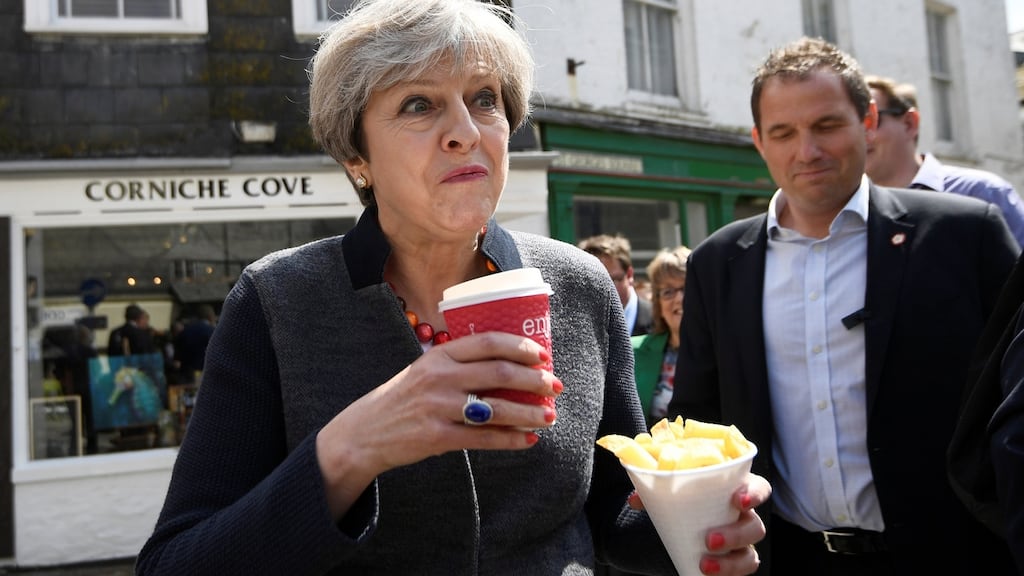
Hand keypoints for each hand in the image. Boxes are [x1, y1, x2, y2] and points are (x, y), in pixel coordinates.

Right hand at [316, 331, 561, 517]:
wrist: (366, 432)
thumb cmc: (404, 398)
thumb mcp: (425, 369)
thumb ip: (458, 363)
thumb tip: (510, 365)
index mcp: (440, 355)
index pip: (488, 342)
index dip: (521, 347)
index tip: (543, 355)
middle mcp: (440, 377)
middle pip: (500, 373)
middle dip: (535, 380)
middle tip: (555, 385)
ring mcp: (439, 407)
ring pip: (497, 408)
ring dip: (529, 413)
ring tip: (549, 416)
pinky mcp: (438, 437)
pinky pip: (484, 438)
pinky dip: (511, 440)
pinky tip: (529, 440)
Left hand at [627, 473, 769, 574]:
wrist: (678, 522)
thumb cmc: (682, 499)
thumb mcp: (671, 492)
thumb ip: (654, 492)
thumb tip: (636, 499)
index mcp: (734, 490)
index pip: (759, 488)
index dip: (754, 494)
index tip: (738, 500)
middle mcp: (744, 517)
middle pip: (755, 526)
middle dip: (736, 534)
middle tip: (710, 539)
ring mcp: (742, 542)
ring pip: (750, 554)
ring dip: (730, 562)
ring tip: (705, 564)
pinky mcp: (734, 561)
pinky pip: (740, 571)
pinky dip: (727, 575)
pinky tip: (709, 575)